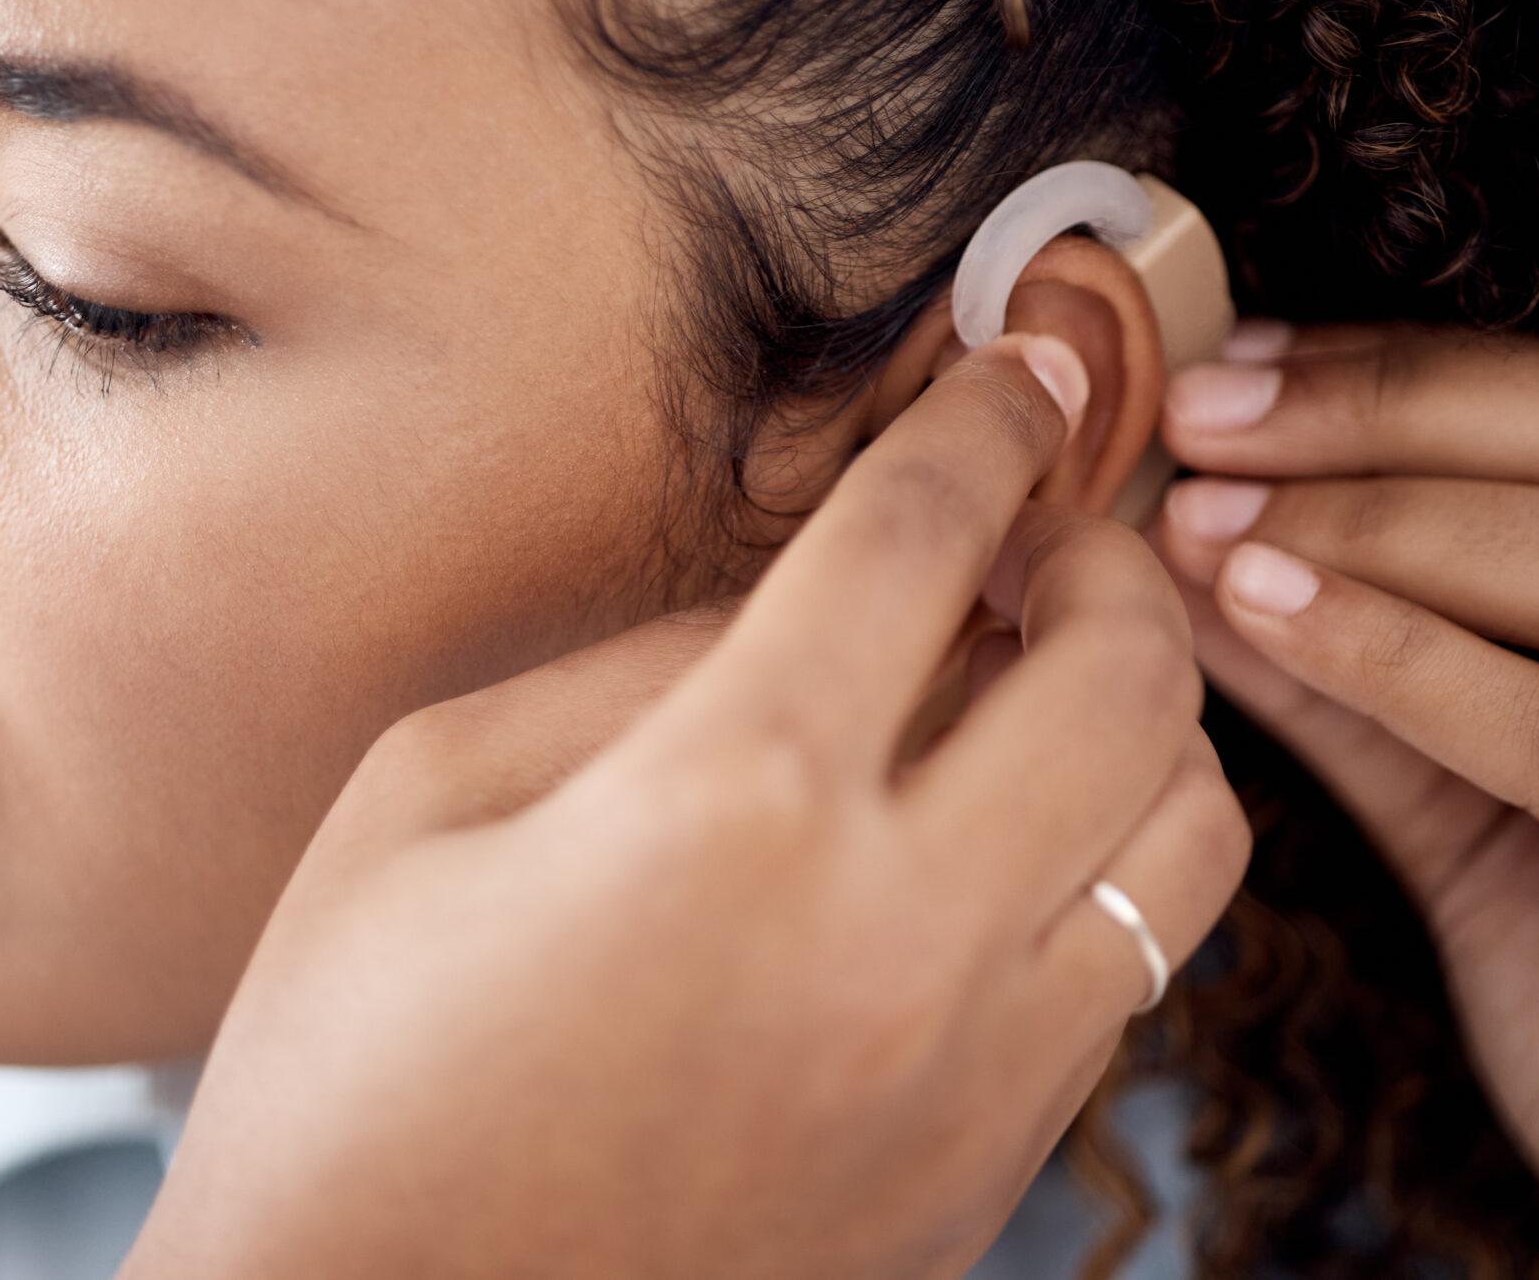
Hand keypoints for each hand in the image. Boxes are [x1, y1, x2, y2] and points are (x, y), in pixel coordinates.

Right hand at [124, 337, 1250, 1279]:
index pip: (925, 540)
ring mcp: (967, 1071)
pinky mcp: (985, 1171)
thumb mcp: (429, 800)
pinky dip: (1097, 869)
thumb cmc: (352, 1074)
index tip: (1024, 366)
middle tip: (1048, 527)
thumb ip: (637, 666)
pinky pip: (1126, 974)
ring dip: (1143, 725)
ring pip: (1187, 836)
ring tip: (1041, 691)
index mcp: (728, 803)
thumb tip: (797, 605)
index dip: (987, 421)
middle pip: (1127, 676)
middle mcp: (892, 932)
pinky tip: (994, 853)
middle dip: (1110, 558)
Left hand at [1155, 324, 1538, 1279]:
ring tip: (1203, 524)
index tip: (1237, 370)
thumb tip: (1201, 543)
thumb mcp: (1500, 819)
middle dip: (1397, 415)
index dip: (1428, 375)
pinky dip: (1422, 671)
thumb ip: (1379, 685)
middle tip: (1199, 420)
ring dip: (1384, 528)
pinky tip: (1269, 619)